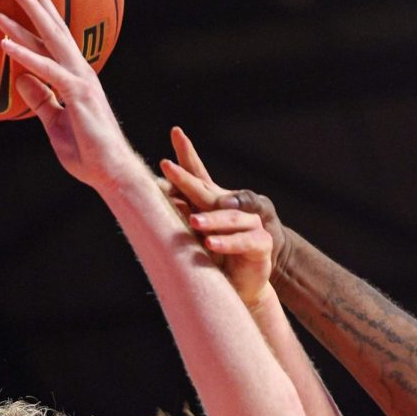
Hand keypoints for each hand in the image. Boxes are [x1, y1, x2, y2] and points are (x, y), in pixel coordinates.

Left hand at [0, 0, 138, 189]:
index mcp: (75, 79)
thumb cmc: (87, 153)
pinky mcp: (78, 94)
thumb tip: (19, 78)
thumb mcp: (54, 124)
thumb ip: (39, 100)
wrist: (110, 172)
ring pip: (53, 40)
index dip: (39, 19)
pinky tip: (5, 44)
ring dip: (30, 16)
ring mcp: (81, 81)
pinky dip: (26, 55)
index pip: (54, 43)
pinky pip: (48, 71)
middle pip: (56, 30)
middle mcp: (80, 73)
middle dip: (39, 1)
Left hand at [162, 126, 297, 284]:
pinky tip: (212, 243)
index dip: (187, 154)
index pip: (199, 174)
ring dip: (211, 220)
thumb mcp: (196, 235)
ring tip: (193, 223)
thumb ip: (183, 212)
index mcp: (214, 202)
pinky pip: (245, 241)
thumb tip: (156, 191)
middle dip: (187, 179)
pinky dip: (228, 242)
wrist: (244, 283)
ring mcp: (251, 223)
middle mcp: (233, 207)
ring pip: (230, 217)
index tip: (175, 132)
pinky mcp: (261, 244)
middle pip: (209, 191)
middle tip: (168, 168)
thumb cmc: (216, 258)